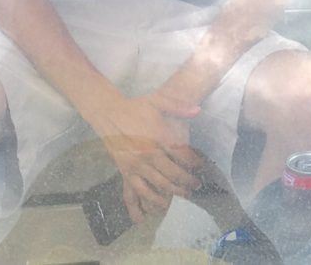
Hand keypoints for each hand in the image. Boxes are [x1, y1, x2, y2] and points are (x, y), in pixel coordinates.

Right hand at [92, 91, 203, 222]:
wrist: (109, 113)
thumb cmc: (136, 107)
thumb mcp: (158, 101)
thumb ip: (179, 106)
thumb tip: (198, 111)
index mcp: (160, 137)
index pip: (184, 155)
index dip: (195, 163)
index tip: (201, 167)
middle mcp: (149, 154)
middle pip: (174, 175)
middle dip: (188, 182)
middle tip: (196, 185)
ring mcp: (136, 165)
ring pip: (159, 186)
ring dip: (173, 194)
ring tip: (184, 195)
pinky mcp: (125, 172)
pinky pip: (137, 192)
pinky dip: (145, 204)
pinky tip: (153, 210)